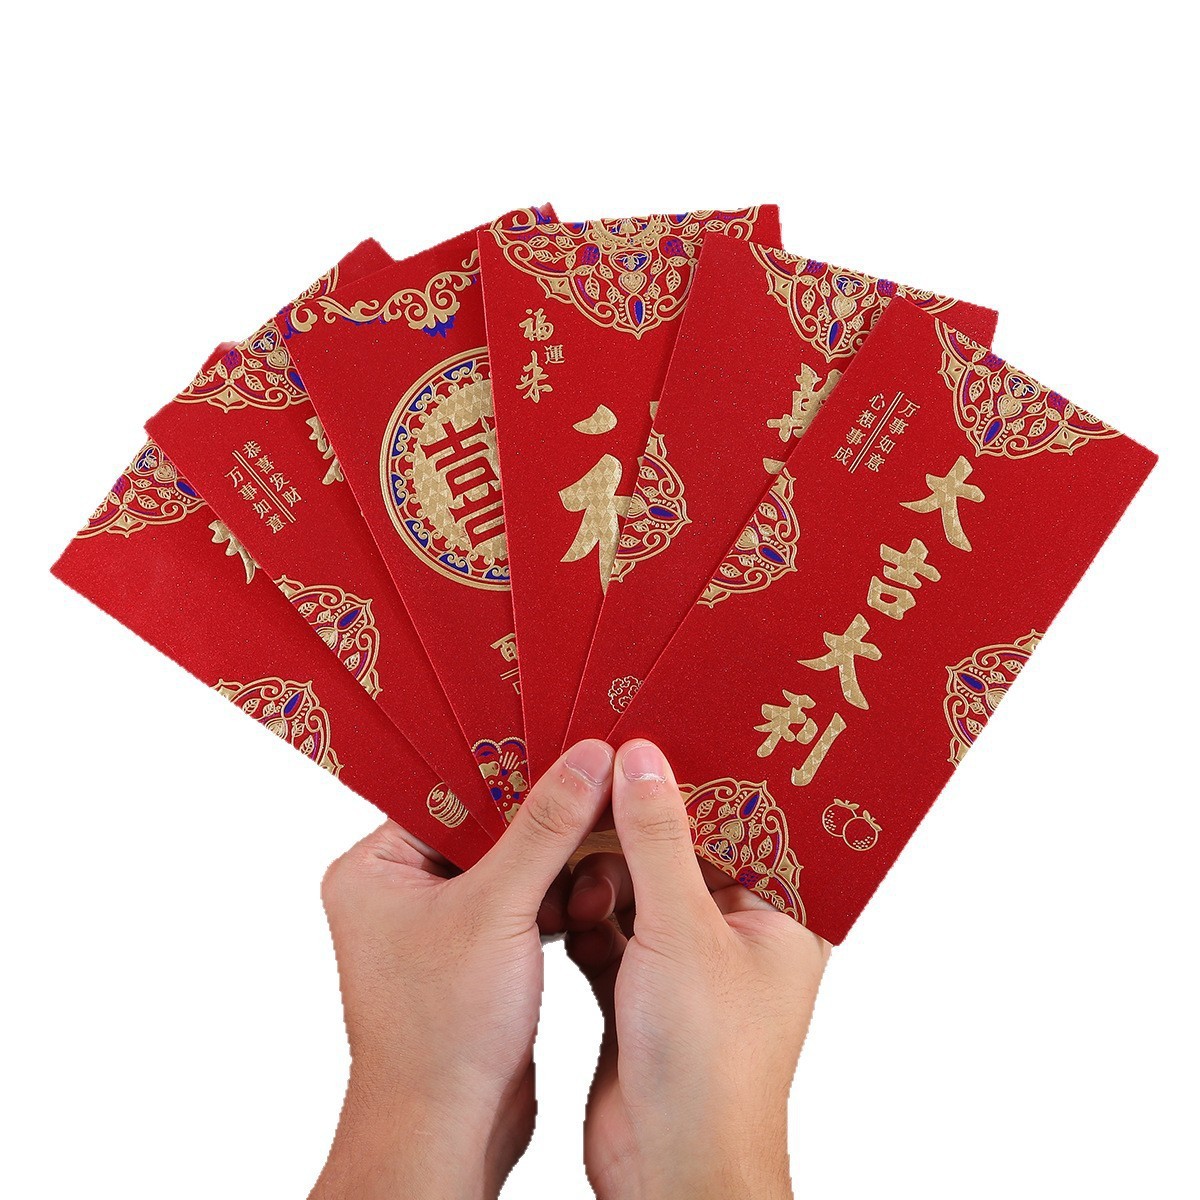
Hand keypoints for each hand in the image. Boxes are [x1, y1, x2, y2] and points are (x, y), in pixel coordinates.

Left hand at [311, 739, 614, 1199]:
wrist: (445, 1134)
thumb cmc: (441, 1033)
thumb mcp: (498, 911)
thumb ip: (544, 829)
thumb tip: (589, 759)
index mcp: (375, 868)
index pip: (449, 792)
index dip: (511, 767)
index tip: (569, 741)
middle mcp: (400, 890)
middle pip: (486, 825)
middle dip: (543, 816)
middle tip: (599, 784)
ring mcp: (440, 926)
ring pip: (510, 866)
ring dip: (557, 861)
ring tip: (605, 842)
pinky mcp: (477, 956)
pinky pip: (523, 904)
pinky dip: (558, 898)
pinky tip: (595, 892)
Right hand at [566, 739, 829, 1199]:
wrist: (670, 1171)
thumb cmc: (709, 1064)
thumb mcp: (682, 931)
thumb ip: (659, 839)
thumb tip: (640, 757)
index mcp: (779, 915)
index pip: (744, 823)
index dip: (699, 779)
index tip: (651, 735)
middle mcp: (736, 934)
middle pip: (680, 850)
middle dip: (632, 830)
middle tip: (590, 788)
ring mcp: (684, 963)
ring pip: (636, 888)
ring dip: (600, 880)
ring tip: (576, 881)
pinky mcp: (638, 989)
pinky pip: (606, 929)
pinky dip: (582, 918)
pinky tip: (561, 912)